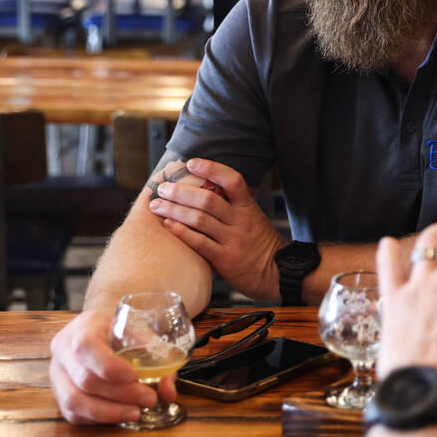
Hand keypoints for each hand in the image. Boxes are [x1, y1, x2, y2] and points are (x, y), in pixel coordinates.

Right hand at [48, 309, 176, 423]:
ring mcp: (56, 374)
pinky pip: (73, 414)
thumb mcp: (139, 332)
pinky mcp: (58, 394)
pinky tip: (120, 415)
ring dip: (109, 412)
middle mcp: (62, 351)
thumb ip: (158, 357)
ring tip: (136, 412)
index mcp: (82, 328)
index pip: (86, 346)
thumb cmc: (120, 330)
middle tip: (149, 399)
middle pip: (84, 379)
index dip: (110, 366)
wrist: (99, 330)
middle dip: (120, 394)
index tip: (135, 376)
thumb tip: (168, 393)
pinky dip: (98, 419)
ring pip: (74, 401)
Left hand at [151, 158, 286, 301]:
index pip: (233, 180)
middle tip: (163, 188)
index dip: (212, 169)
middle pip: (208, 199)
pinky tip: (168, 225)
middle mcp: (240, 221)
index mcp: (248, 207)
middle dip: (181, 191)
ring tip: (157, 205)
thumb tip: (206, 192)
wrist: (279, 273)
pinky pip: (199, 242)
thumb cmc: (261, 246)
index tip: (192, 163)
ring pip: (199, 219)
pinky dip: (181, 232)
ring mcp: (232, 239)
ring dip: (174, 210)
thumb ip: (234, 207)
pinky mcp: (225, 259)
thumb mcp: (254, 220)